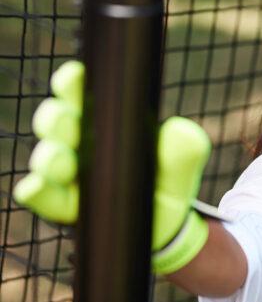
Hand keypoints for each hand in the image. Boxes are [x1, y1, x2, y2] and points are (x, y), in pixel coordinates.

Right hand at [13, 61, 213, 274]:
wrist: (164, 225)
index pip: (82, 95)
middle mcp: (80, 142)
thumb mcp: (181, 164)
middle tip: (70, 122)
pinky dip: (37, 190)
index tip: (77, 76)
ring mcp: (68, 174)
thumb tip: (179, 130)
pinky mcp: (62, 205)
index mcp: (105, 123)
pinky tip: (39, 186)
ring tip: (64, 163)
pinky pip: (40, 195)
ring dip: (51, 156)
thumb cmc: (165, 181)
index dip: (73, 83)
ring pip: (46, 156)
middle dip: (57, 118)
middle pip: (56, 120)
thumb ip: (185, 148)